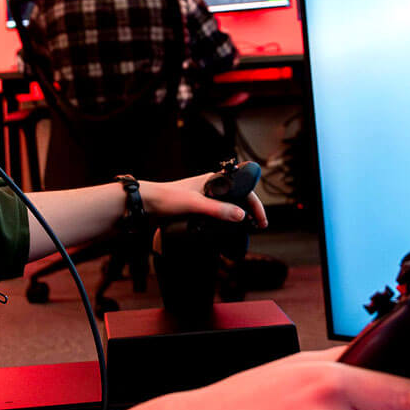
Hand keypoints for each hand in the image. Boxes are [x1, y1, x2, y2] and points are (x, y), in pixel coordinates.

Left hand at [138, 171, 267, 227]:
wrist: (147, 202)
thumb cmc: (167, 198)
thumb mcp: (195, 204)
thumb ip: (218, 209)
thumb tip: (241, 215)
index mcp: (214, 180)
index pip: (244, 189)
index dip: (255, 205)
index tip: (261, 221)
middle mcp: (212, 186)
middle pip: (239, 197)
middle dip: (251, 211)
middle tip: (258, 226)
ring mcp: (206, 196)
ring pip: (230, 205)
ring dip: (240, 216)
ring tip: (247, 228)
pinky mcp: (199, 205)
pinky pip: (219, 211)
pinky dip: (227, 220)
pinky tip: (228, 229)